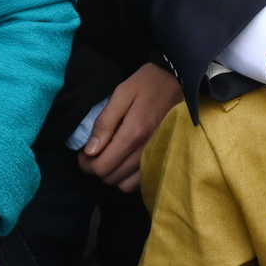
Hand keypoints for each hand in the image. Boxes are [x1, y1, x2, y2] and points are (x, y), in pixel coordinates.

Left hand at [77, 63, 182, 192]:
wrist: (181, 80)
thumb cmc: (149, 83)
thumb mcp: (122, 93)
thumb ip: (105, 122)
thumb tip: (90, 151)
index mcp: (133, 133)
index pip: (102, 167)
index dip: (86, 163)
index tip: (83, 152)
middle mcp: (146, 150)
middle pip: (111, 178)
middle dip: (97, 168)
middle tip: (94, 152)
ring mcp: (157, 157)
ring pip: (125, 185)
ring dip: (113, 174)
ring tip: (110, 156)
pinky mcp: (164, 158)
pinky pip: (141, 182)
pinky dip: (128, 177)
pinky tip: (125, 160)